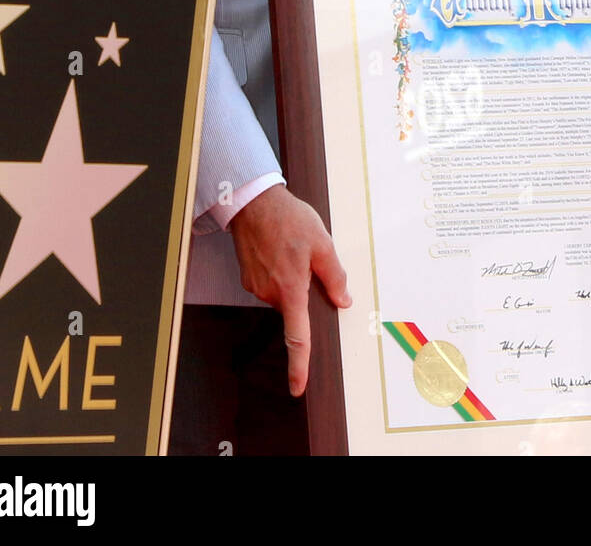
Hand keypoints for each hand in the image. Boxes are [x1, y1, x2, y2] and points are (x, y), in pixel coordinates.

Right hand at [229, 184, 351, 394]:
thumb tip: (343, 301)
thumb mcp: (322, 243)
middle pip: (294, 307)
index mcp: (291, 289)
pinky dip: (278, 272)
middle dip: (303, 291)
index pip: (297, 337)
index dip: (299, 365)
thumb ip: (334, 276)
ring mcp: (256, 286)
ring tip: (291, 247)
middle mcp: (270, 293)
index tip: (298, 387)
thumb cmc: (289, 219)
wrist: (253, 202)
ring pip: (282, 294)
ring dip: (291, 279)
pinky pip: (270, 284)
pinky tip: (279, 249)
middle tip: (307, 259)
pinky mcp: (248, 278)